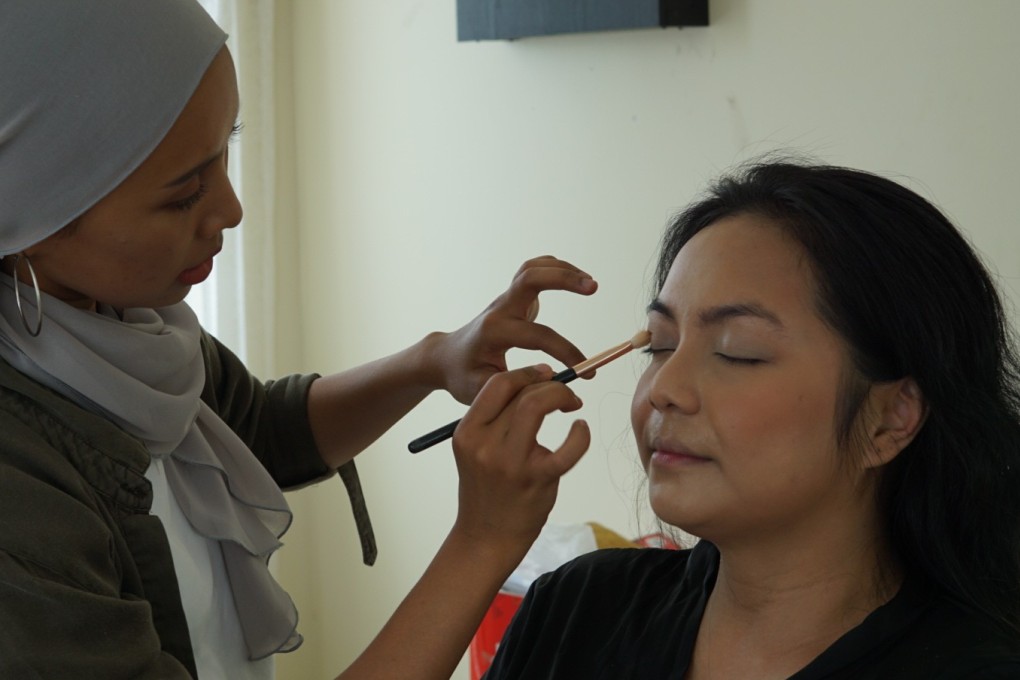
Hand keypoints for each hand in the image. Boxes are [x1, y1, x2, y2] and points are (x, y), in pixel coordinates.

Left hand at [431, 256, 596, 404]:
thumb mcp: (481, 390)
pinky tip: (576, 278)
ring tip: (591, 284)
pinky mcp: (513, 298)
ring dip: (562, 270)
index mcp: (494, 332)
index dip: (566, 352)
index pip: (537, 335)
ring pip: (532, 269)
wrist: (448, 357)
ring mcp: (506, 300)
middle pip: (529, 278)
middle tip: (594, 287)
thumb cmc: (464, 375)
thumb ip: (515, 387)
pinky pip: (533, 272)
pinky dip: (555, 269)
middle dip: (563, 279)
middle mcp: (500, 309)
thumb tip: (552, 382)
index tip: (587, 372)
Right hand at [450, 364, 590, 547]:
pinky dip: (581, 434)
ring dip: (561, 396)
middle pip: (521, 391)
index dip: (526, 373)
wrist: (486, 538)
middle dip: (549, 383)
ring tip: (571, 404)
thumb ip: (496, 420)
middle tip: (564, 392)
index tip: (545, 374)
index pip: (497, 385)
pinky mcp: (537, 480)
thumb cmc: (486, 490)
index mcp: (467, 432)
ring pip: (537, 406)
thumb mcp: (476, 451)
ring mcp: (510, 462)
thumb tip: (536, 383)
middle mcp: (485, 444)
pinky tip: (580, 430)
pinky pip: (568, 448)